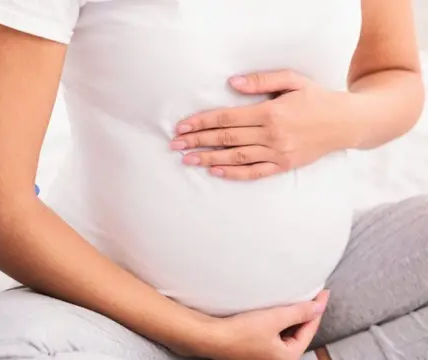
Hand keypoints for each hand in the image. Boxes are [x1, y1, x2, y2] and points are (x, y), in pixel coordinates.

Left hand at [172, 70, 358, 179]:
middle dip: (197, 141)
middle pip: (226, 139)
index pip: (227, 118)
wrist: (347, 123)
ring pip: (235, 158)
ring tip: (187, 160)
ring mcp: (277, 153)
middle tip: (175, 145)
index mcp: (270, 112)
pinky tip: (215, 171)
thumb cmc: (317, 98)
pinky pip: (254, 173)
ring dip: (208, 159)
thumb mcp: (293, 80)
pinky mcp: (284, 166)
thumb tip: (231, 82)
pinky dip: (233, 173)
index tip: (182, 126)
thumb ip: (261, 80)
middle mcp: (271, 135)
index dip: (202, 122)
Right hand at [186, 291, 329, 359]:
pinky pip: (273, 331)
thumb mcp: (274, 319)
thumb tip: (318, 307)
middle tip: (310, 295)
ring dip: (291, 316)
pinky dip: (278, 319)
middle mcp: (278, 357)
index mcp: (288, 356)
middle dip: (305, 313)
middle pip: (299, 331)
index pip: (309, 329)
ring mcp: (266, 352)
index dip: (316, 309)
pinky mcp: (254, 345)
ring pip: (286, 331)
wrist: (211, 337)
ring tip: (294, 299)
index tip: (321, 293)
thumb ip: (299, 312)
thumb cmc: (240, 333)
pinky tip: (274, 309)